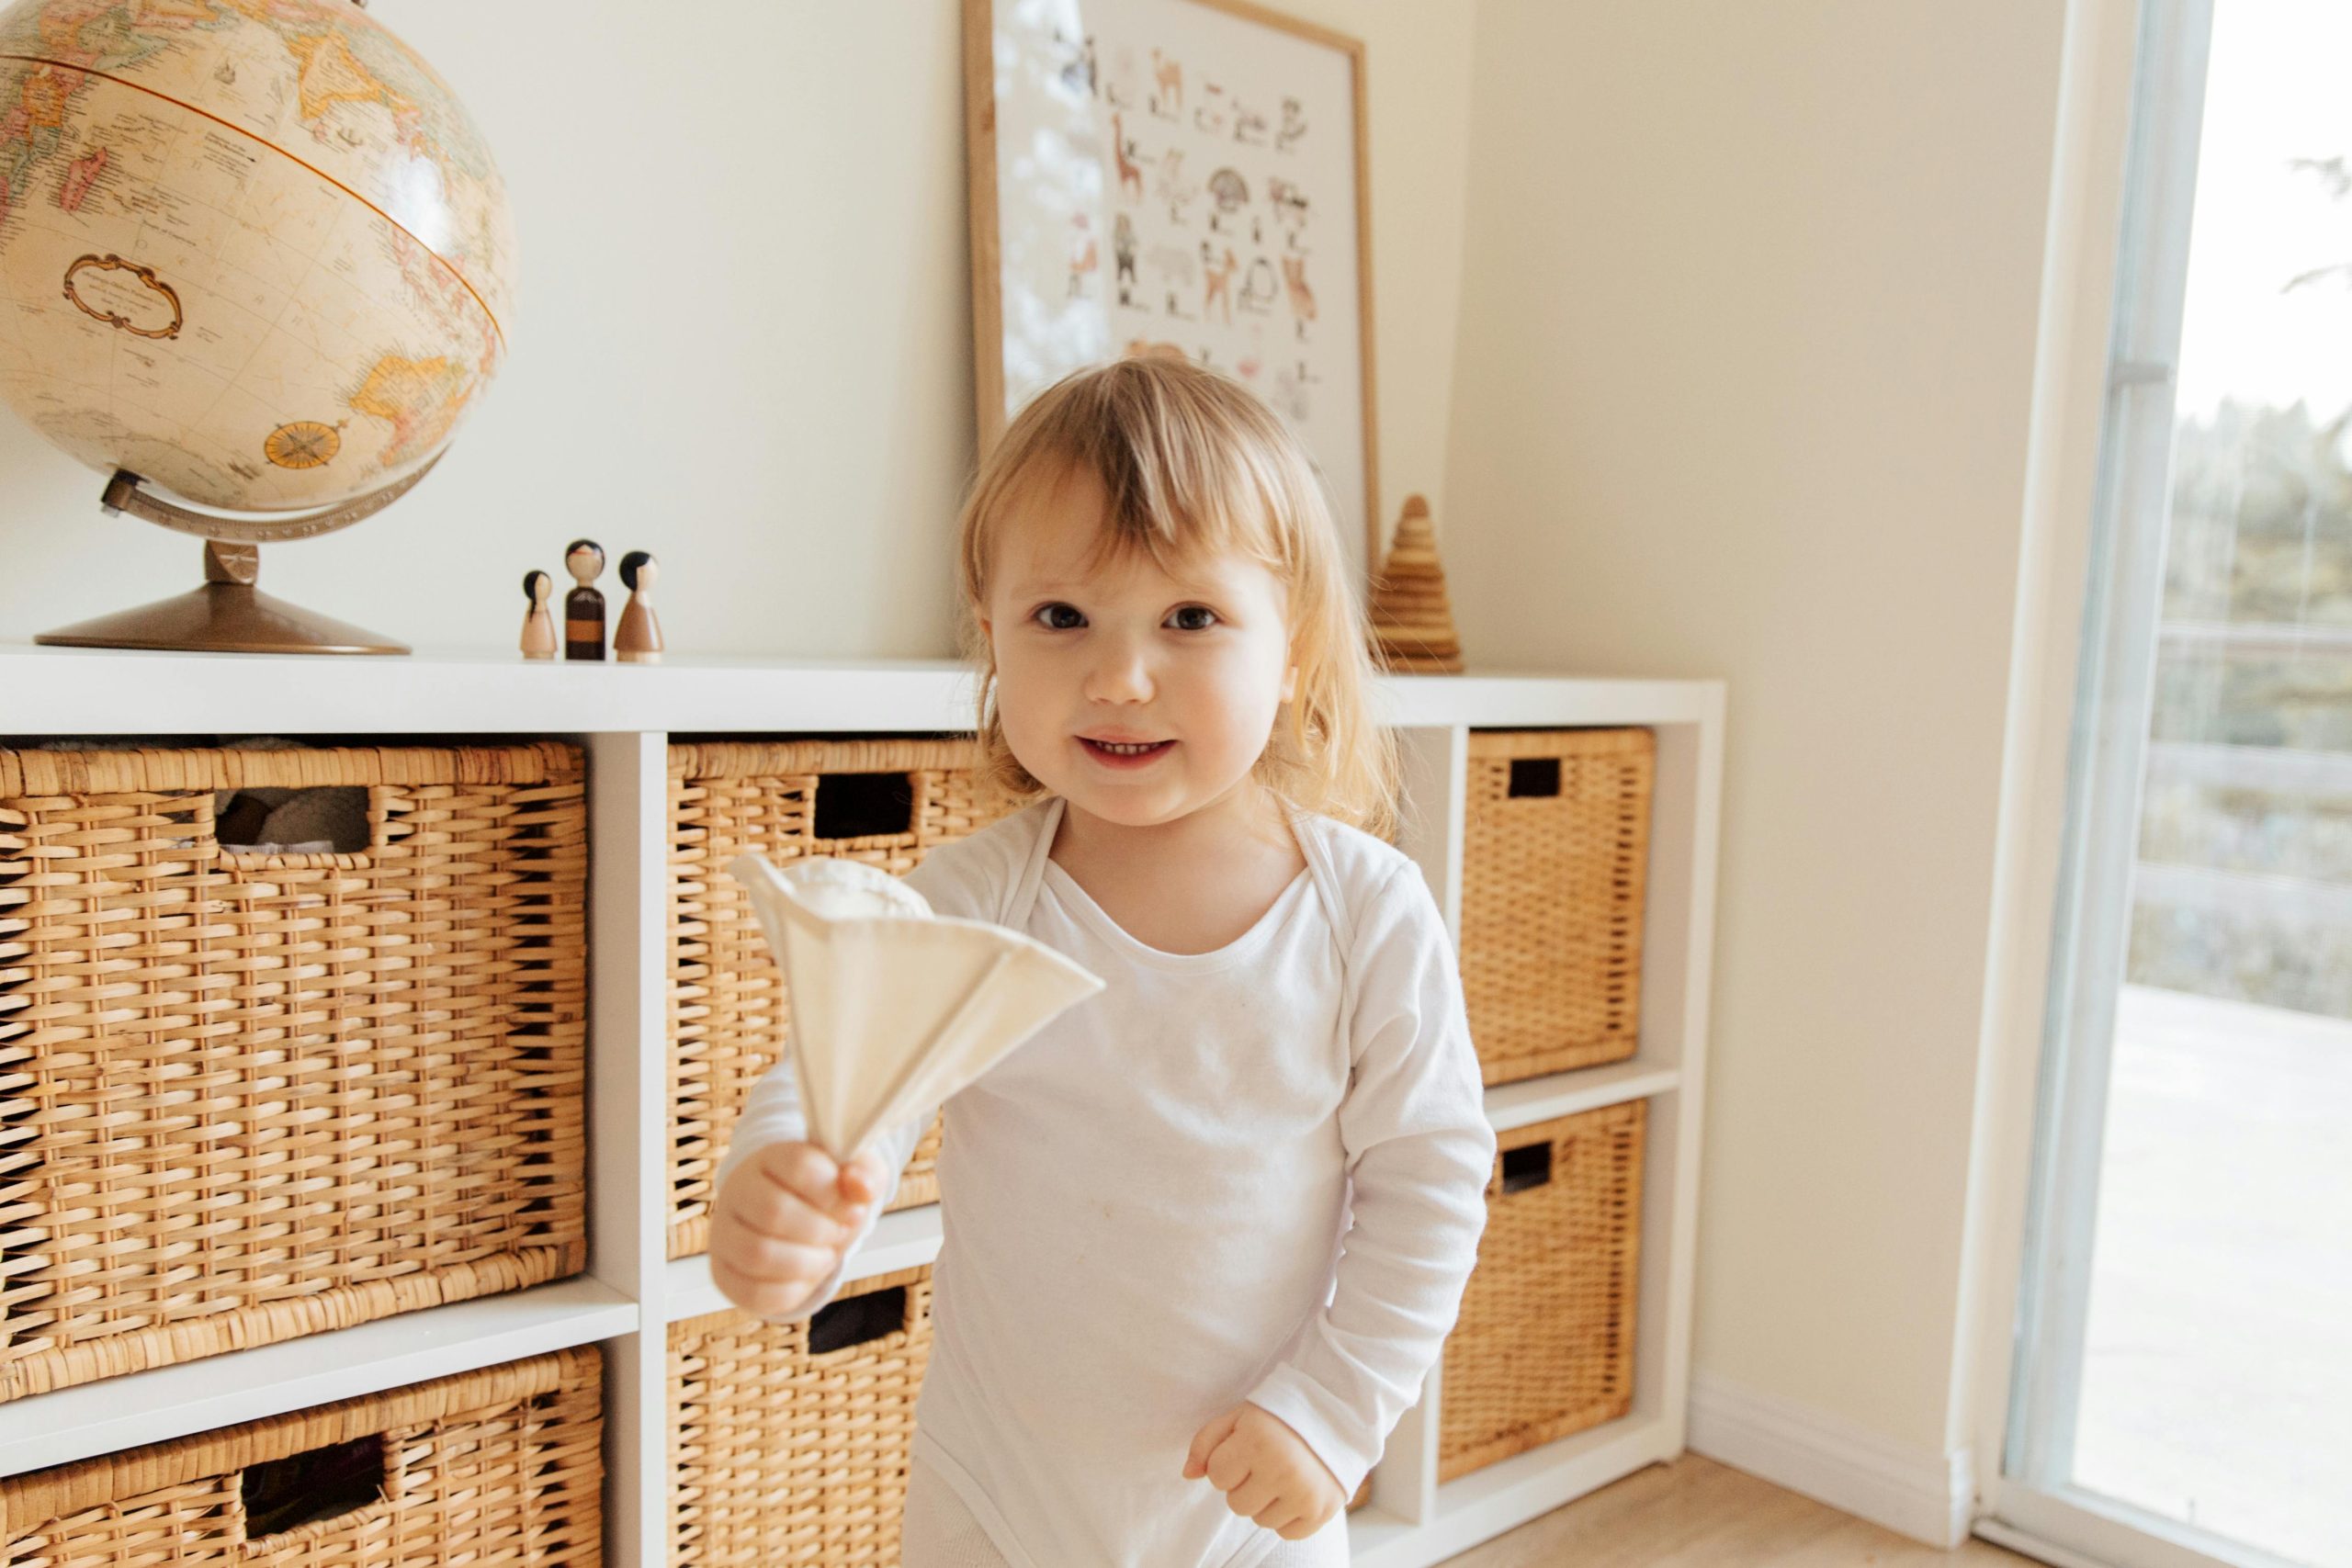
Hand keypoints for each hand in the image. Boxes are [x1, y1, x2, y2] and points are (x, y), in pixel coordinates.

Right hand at [709, 1140, 891, 1319]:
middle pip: (775, 1212)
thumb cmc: (825, 1196)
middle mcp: (738, 1191)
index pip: (799, 1165)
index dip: (834, 1192)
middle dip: (822, 1231)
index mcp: (769, 1157)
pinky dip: (792, 1291)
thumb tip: (860, 1188)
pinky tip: (806, 1276)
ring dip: (808, 1263)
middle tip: (838, 1234)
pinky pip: (754, 1292)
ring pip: (758, 1255)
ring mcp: (724, 1234)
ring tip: (826, 1256)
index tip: (852, 1207)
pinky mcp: (724, 1274)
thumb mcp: (852, 1176)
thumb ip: (863, 1174)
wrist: (796, 1224)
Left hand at [1182, 1401, 1344, 1540]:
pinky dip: (1288, 1517)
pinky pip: (1287, 1533)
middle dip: (1245, 1485)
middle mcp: (1282, 1469)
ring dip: (1266, 1502)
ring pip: (1261, 1521)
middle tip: (1265, 1462)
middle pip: (1237, 1505)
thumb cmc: (1280, 1416)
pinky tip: (1297, 1490)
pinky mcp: (1323, 1511)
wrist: (1337, 1415)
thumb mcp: (1238, 1417)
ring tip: (1283, 1474)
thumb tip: (1188, 1475)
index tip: (1244, 1449)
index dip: (1226, 1463)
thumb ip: (1206, 1443)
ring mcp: (1305, 1493)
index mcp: (1257, 1440)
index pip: (1216, 1476)